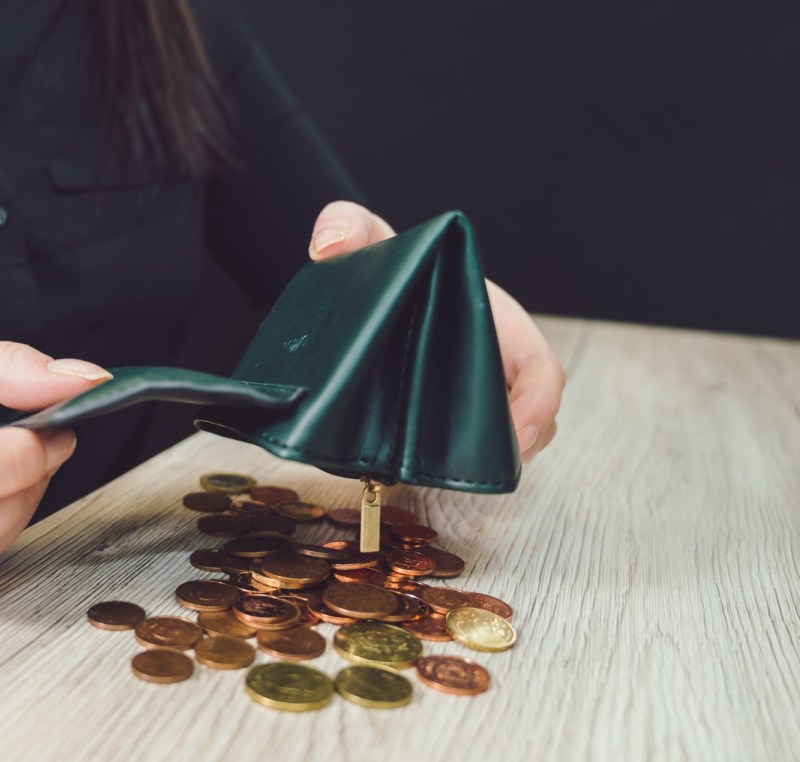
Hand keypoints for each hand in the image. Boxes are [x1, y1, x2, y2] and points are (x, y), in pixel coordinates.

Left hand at [309, 201, 563, 460]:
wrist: (352, 280)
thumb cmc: (376, 255)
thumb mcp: (362, 232)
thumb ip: (346, 223)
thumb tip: (328, 244)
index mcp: (491, 318)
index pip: (539, 367)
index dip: (539, 403)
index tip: (519, 433)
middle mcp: (487, 362)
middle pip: (522, 419)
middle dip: (504, 448)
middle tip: (463, 468)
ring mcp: (463, 394)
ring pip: (488, 442)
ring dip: (467, 462)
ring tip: (422, 469)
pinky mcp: (433, 419)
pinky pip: (450, 451)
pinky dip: (436, 465)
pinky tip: (399, 469)